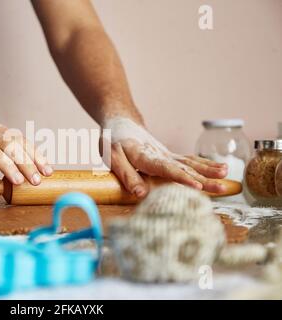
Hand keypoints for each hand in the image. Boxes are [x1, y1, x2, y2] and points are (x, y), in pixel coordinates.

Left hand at [103, 117, 227, 197]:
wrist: (120, 122)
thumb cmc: (112, 141)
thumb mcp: (111, 158)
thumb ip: (126, 175)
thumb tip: (141, 195)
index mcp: (144, 155)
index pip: (166, 168)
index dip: (182, 178)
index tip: (197, 187)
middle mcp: (160, 154)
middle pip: (184, 167)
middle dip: (204, 178)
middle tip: (222, 186)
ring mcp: (166, 154)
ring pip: (190, 162)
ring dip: (209, 169)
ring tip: (226, 175)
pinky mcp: (169, 155)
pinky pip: (189, 160)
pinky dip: (205, 164)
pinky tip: (220, 168)